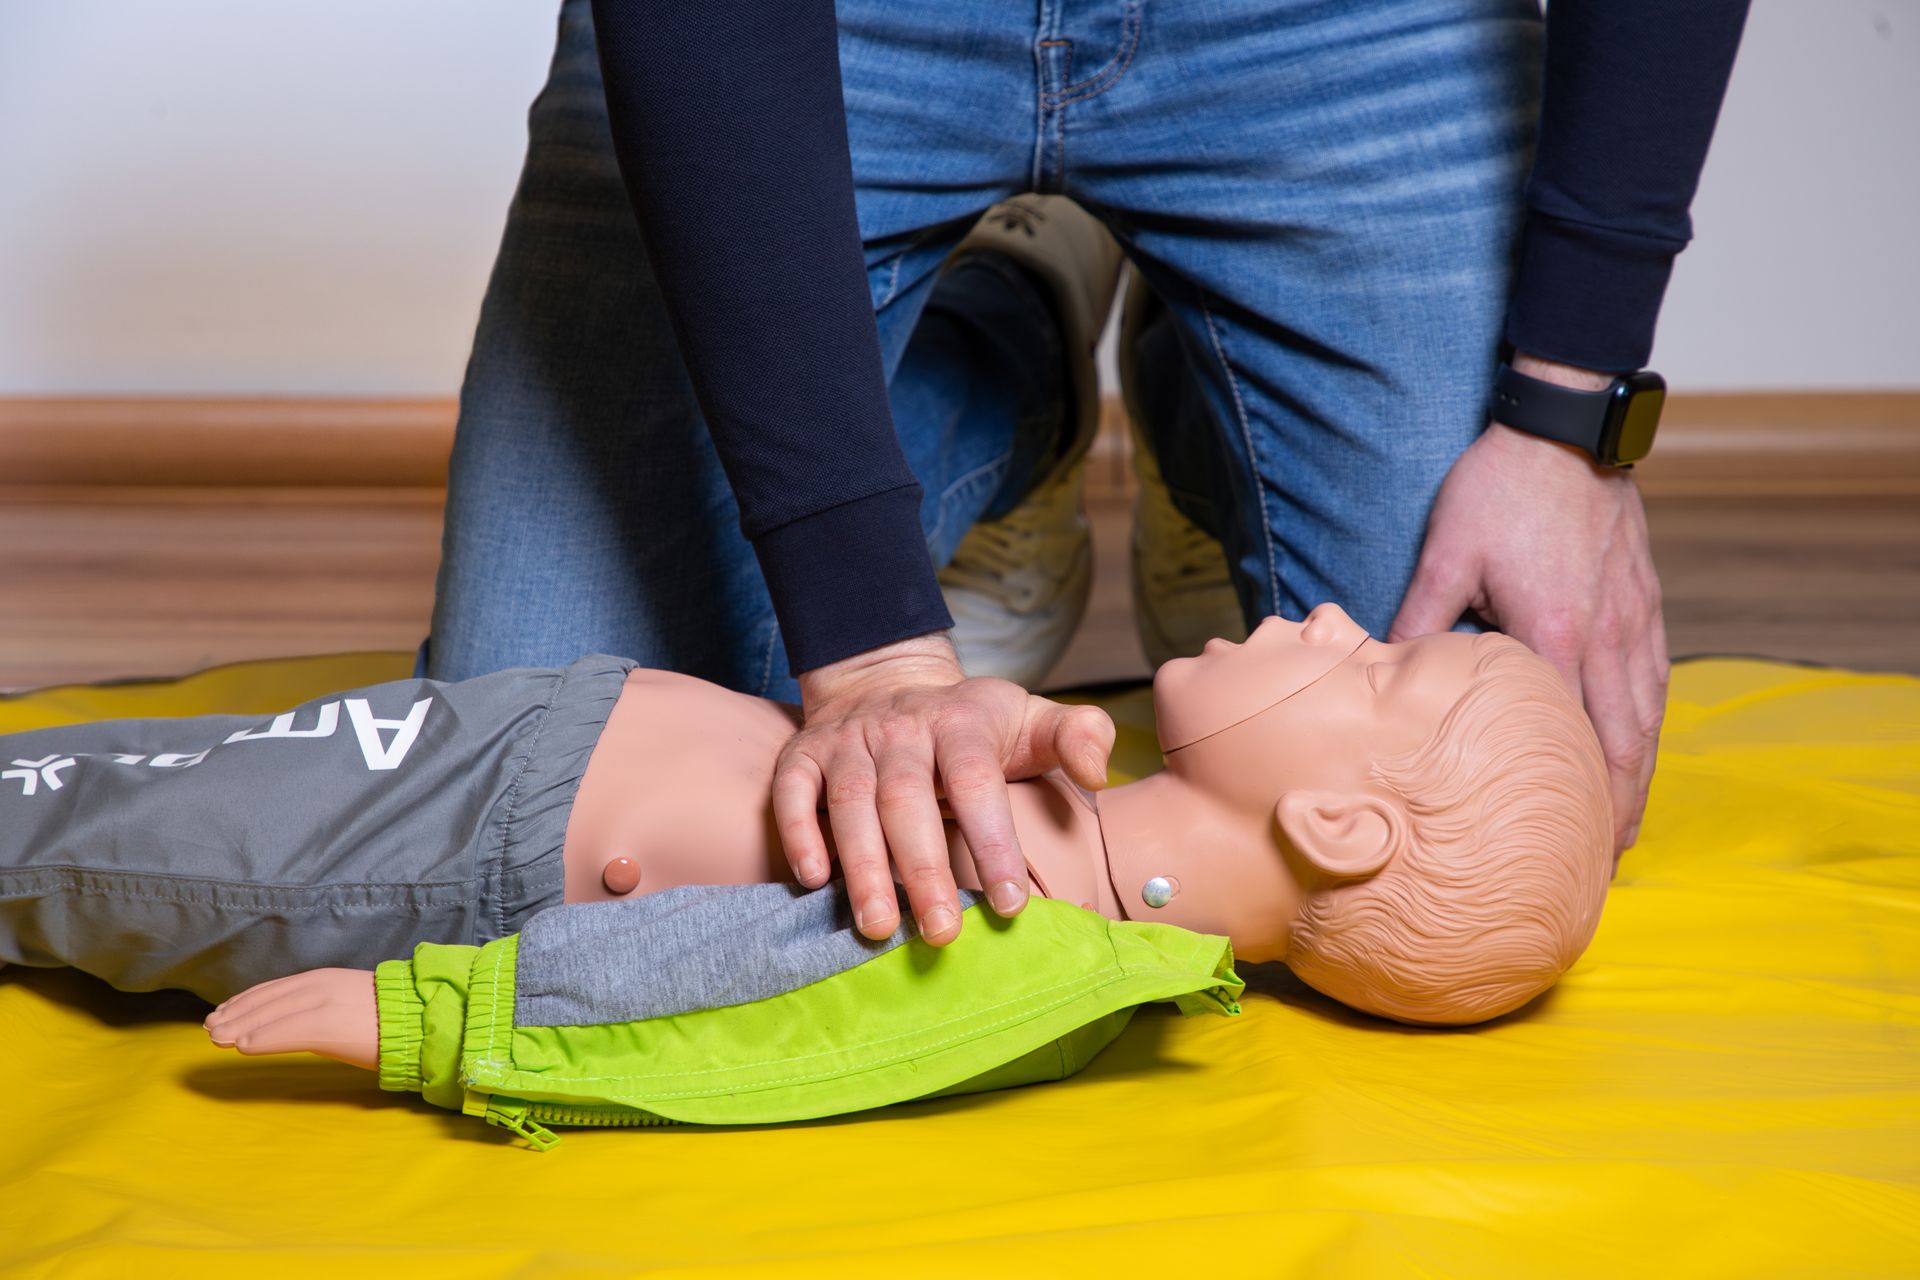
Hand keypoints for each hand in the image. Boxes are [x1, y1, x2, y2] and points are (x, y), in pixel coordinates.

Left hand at [204, 967, 379, 1069]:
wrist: (421, 1018)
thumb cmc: (389, 1017)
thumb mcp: (348, 1001)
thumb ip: (320, 1006)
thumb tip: (293, 1020)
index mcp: (324, 978)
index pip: (274, 989)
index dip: (245, 1001)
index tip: (222, 1013)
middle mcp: (320, 984)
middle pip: (267, 999)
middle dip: (236, 1014)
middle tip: (210, 1029)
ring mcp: (325, 1002)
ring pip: (272, 1013)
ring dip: (241, 1026)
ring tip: (218, 1038)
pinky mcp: (331, 1023)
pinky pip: (288, 1031)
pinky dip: (263, 1037)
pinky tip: (244, 1046)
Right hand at [774, 632, 1115, 944]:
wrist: (884, 680)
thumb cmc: (968, 723)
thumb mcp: (1029, 717)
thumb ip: (1077, 736)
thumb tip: (1100, 773)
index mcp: (960, 722)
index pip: (975, 780)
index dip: (992, 841)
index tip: (1010, 903)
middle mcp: (899, 728)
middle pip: (907, 799)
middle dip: (924, 870)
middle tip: (941, 933)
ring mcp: (847, 741)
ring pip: (850, 803)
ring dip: (863, 867)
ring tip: (877, 927)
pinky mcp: (803, 755)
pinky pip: (792, 792)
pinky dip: (798, 833)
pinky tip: (814, 879)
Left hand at [1389, 352, 1668, 855]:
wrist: (1568, 427)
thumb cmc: (1501, 488)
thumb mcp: (1448, 553)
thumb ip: (1421, 620)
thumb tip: (1384, 672)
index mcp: (1556, 636)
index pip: (1568, 739)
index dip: (1570, 797)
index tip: (1563, 843)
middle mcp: (1608, 638)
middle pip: (1623, 745)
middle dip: (1616, 809)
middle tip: (1603, 861)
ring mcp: (1635, 620)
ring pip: (1647, 718)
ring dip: (1638, 776)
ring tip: (1624, 823)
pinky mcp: (1647, 601)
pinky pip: (1655, 680)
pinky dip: (1650, 726)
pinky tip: (1639, 747)